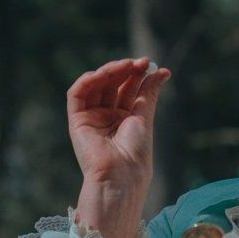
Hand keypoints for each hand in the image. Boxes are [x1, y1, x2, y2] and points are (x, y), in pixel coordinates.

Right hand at [67, 58, 170, 237]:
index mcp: (124, 118)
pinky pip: (77, 95)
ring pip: (96, 86)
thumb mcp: (144, 117)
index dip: (137, 74)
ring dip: (109, 72)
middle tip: (141, 61)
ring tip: (126, 65)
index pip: (128, 88)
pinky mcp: (77, 121)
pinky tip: (101, 74)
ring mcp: (91, 118)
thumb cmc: (136, 153)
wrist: (121, 175)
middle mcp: (107, 116)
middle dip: (126, 70)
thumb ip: (148, 93)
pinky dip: (87, 80)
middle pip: (113, 84)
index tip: (151, 64)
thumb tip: (162, 71)